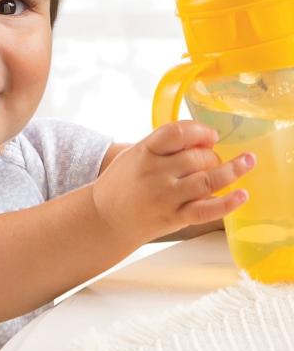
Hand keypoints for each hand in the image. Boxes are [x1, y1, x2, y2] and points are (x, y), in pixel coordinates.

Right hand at [91, 120, 254, 245]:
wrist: (103, 219)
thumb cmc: (120, 185)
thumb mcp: (133, 156)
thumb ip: (163, 146)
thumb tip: (204, 141)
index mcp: (144, 153)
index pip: (178, 132)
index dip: (200, 131)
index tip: (209, 135)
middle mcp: (155, 173)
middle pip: (198, 156)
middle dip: (212, 156)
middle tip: (211, 161)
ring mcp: (165, 196)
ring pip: (208, 178)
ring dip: (232, 169)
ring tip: (247, 162)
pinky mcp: (173, 217)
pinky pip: (206, 210)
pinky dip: (227, 203)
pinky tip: (241, 195)